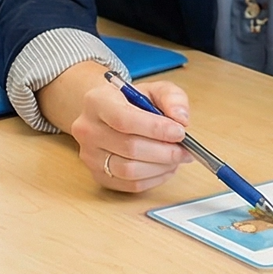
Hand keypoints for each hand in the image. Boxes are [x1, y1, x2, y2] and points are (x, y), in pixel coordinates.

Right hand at [36, 61, 191, 192]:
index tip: (180, 132)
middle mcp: (87, 129)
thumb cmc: (132, 102)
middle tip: (185, 149)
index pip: (124, 119)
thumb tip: (181, 118)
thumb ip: (172, 98)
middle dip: (164, 151)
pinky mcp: (98, 175)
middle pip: (129, 147)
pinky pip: (129, 185)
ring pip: (129, 170)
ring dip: (160, 167)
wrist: (108, 114)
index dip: (156, 129)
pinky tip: (165, 168)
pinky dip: (154, 179)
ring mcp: (90, 155)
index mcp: (97, 101)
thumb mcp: (154, 89)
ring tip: (176, 158)